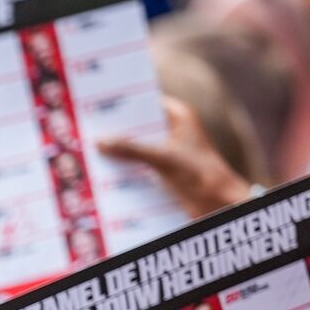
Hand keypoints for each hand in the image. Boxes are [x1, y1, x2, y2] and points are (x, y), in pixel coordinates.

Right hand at [96, 97, 251, 218]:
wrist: (221, 205)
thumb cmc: (202, 176)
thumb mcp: (163, 159)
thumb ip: (132, 149)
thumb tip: (101, 142)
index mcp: (179, 116)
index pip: (143, 103)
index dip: (122, 106)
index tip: (97, 107)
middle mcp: (172, 131)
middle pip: (137, 128)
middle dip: (116, 133)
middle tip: (87, 132)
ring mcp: (168, 153)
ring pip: (136, 149)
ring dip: (119, 154)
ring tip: (90, 154)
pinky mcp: (164, 173)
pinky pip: (139, 168)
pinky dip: (126, 171)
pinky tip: (106, 175)